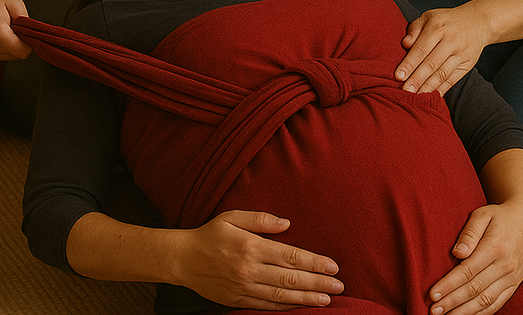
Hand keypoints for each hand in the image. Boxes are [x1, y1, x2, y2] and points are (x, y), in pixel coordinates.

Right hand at [0, 0, 31, 62]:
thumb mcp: (16, 3)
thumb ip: (27, 21)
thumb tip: (34, 36)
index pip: (23, 52)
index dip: (29, 43)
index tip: (27, 32)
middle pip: (18, 55)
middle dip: (21, 43)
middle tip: (15, 27)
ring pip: (12, 56)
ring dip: (13, 45)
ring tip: (6, 30)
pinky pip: (3, 56)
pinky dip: (6, 47)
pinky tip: (0, 35)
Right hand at [176, 210, 342, 309]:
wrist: (183, 260)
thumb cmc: (210, 234)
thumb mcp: (232, 217)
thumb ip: (260, 219)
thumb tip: (286, 223)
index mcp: (252, 246)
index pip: (291, 256)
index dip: (314, 262)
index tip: (332, 266)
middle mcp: (250, 269)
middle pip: (291, 277)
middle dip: (318, 282)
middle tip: (339, 285)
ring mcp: (245, 288)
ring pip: (282, 294)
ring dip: (307, 297)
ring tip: (327, 299)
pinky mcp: (238, 301)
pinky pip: (267, 305)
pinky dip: (286, 306)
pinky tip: (300, 305)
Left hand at [396, 5, 489, 94]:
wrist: (477, 21)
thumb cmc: (445, 21)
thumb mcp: (429, 17)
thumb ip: (414, 28)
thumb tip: (405, 44)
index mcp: (437, 28)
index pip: (421, 49)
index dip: (409, 63)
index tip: (398, 76)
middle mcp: (450, 41)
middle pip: (431, 63)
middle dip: (417, 79)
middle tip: (405, 91)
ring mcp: (460, 54)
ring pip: (442, 74)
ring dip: (428, 87)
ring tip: (415, 98)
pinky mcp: (467, 64)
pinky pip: (452, 79)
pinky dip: (441, 89)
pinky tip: (431, 96)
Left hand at [429, 200, 522, 313]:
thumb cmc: (499, 216)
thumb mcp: (482, 214)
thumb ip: (469, 233)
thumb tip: (456, 253)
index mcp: (495, 247)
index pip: (467, 271)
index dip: (449, 284)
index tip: (433, 294)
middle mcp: (505, 266)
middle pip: (475, 289)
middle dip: (452, 302)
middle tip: (434, 310)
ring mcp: (512, 278)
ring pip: (486, 300)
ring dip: (465, 311)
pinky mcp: (515, 284)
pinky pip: (498, 302)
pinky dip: (482, 313)